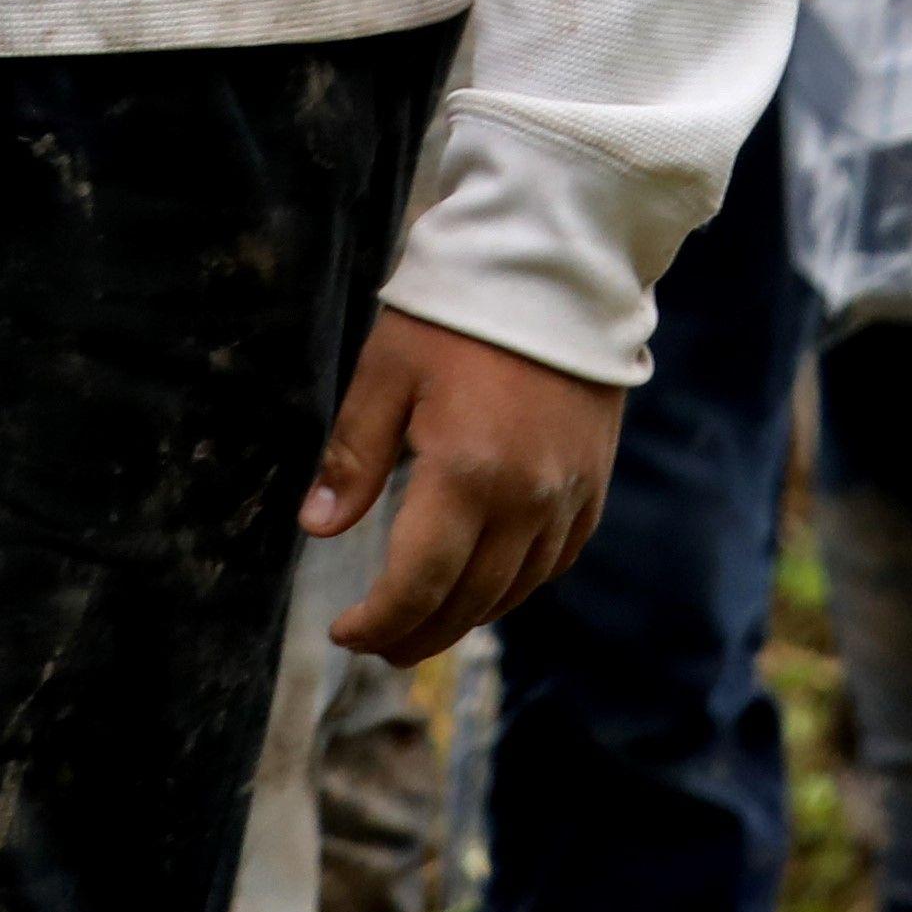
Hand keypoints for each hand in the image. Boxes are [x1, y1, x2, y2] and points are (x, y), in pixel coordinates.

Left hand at [308, 308, 624, 656]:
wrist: (558, 267)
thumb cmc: (459, 311)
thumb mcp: (386, 372)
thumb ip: (353, 457)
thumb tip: (318, 528)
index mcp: (466, 475)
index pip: (417, 585)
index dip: (378, 623)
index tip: (344, 633)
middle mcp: (525, 501)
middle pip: (467, 602)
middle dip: (415, 634)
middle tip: (376, 645)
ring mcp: (567, 498)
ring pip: (513, 591)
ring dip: (464, 618)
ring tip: (422, 625)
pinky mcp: (594, 484)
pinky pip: (554, 562)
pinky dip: (515, 587)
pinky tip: (487, 586)